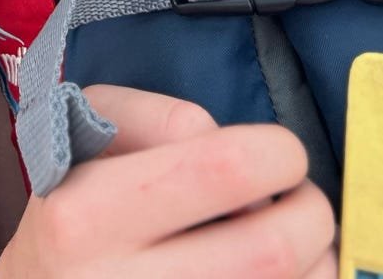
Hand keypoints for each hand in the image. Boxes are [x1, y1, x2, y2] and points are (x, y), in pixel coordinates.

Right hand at [0, 85, 336, 277]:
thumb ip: (161, 119)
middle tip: (301, 201)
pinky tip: (276, 275)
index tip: (278, 153)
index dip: (276, 153)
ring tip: (295, 242)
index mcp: (87, 214)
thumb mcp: (82, 136)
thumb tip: (245, 153)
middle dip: (312, 214)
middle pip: (272, 248)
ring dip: (315, 262)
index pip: (223, 168)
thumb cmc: (67, 210)